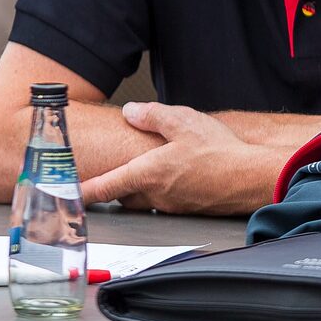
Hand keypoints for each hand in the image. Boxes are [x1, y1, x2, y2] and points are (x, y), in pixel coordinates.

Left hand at [80, 102, 284, 215]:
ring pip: (144, 199)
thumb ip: (153, 115)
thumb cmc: (220, 152)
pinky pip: (164, 200)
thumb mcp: (182, 121)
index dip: (83, 191)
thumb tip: (131, 111)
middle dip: (114, 184)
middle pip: (123, 194)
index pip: (105, 187)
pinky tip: (175, 173)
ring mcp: (172, 205)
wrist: (253, 178)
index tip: (67, 194)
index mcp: (148, 174)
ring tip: (146, 168)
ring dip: (139, 186)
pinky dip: (160, 189)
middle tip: (109, 171)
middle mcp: (156, 194)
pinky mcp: (188, 208)